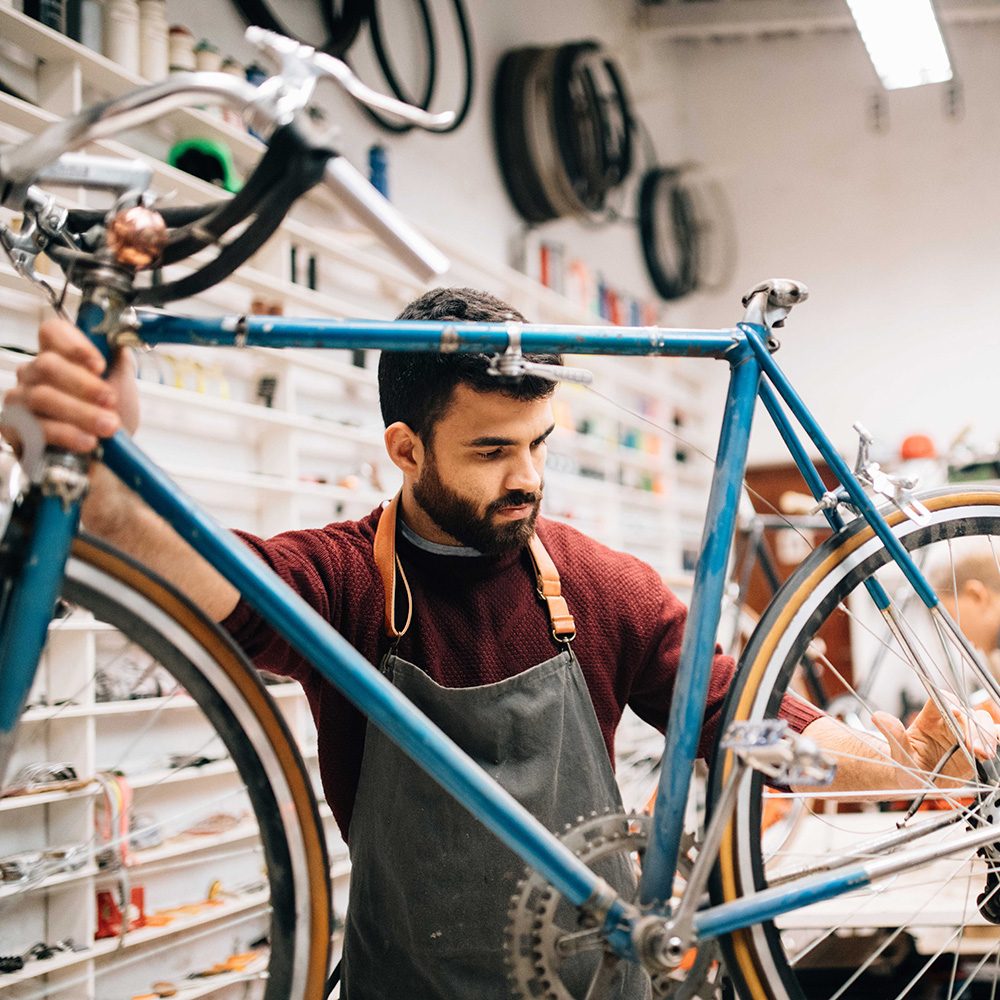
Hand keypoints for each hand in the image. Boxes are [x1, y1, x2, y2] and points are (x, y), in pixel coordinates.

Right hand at [1, 317, 138, 453]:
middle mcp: (33, 375)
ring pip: (42, 397)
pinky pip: (36, 427)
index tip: (100, 366)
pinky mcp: (14, 430)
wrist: (109, 462)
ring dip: (82, 413)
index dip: (74, 345)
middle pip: (47, 365)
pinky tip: (87, 442)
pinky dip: (67, 434)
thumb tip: (118, 338)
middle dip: (85, 385)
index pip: (51, 332)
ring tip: (108, 427)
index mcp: (58, 357)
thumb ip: (118, 360)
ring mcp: (20, 401)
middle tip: (111, 402)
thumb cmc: (112, 420)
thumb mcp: (122, 386)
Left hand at [872, 695, 998, 791]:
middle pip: (966, 711)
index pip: (942, 699)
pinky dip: (993, 742)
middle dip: (973, 725)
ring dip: (986, 734)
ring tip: (983, 752)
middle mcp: (948, 723)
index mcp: (928, 718)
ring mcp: (964, 735)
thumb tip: (878, 717)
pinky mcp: (976, 749)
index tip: (954, 714)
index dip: (950, 703)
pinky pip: (990, 739)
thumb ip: (893, 736)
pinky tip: (989, 753)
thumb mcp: (898, 753)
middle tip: (974, 746)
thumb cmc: (905, 766)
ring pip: (982, 722)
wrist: (915, 782)